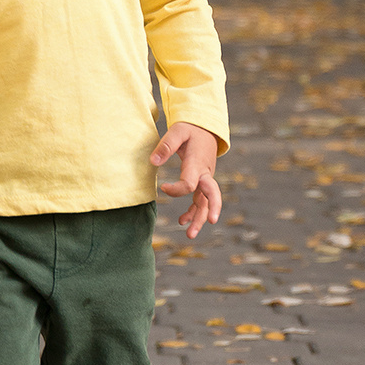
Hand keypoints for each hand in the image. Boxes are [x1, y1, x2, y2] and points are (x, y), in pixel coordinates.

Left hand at [150, 122, 221, 238]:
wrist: (205, 128)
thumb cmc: (190, 130)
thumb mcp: (177, 131)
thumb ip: (165, 146)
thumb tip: (153, 161)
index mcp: (197, 164)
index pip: (190, 184)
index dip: (176, 190)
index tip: (163, 187)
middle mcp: (205, 174)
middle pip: (211, 195)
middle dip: (210, 209)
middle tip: (209, 222)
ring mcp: (205, 179)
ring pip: (206, 202)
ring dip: (199, 218)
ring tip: (190, 235)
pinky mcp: (203, 182)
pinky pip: (201, 200)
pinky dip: (194, 211)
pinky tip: (182, 221)